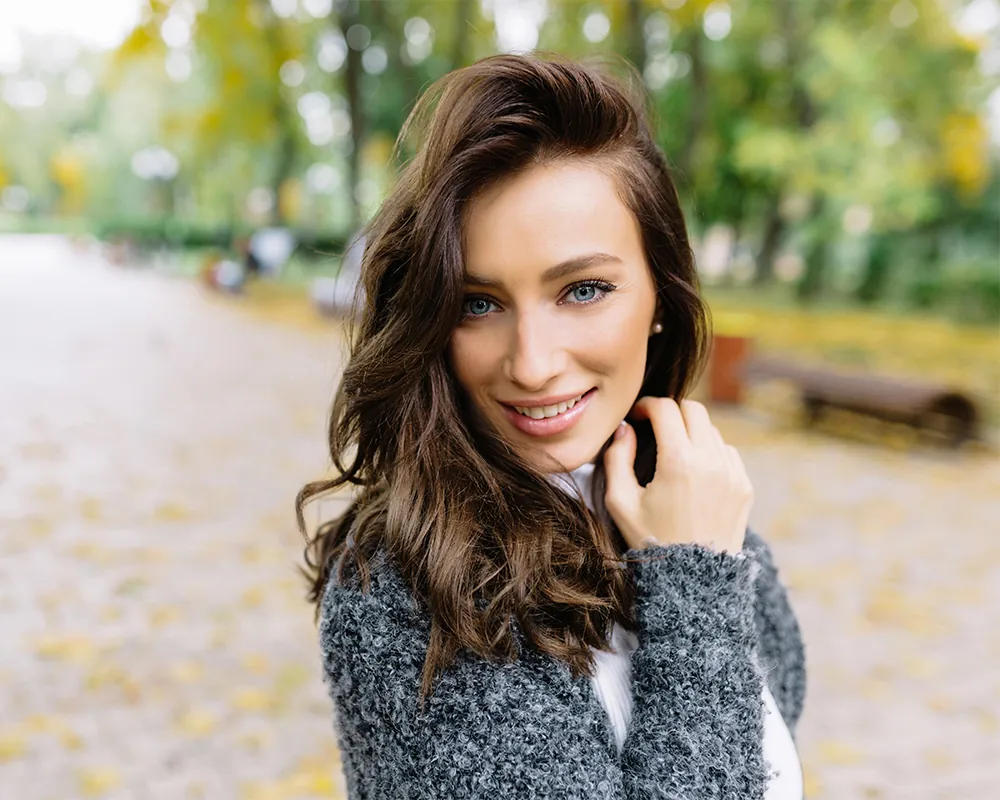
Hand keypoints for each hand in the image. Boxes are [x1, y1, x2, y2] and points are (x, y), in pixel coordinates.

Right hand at [602, 398, 752, 554]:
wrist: (694, 580)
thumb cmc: (652, 542)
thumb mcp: (621, 502)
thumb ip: (617, 459)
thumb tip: (625, 430)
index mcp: (678, 461)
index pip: (665, 409)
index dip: (646, 406)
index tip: (637, 416)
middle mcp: (710, 461)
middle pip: (693, 409)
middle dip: (671, 412)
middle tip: (655, 427)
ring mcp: (732, 473)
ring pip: (711, 430)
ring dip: (691, 432)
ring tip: (674, 453)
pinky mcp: (744, 486)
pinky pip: (727, 452)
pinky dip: (710, 452)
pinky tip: (695, 472)